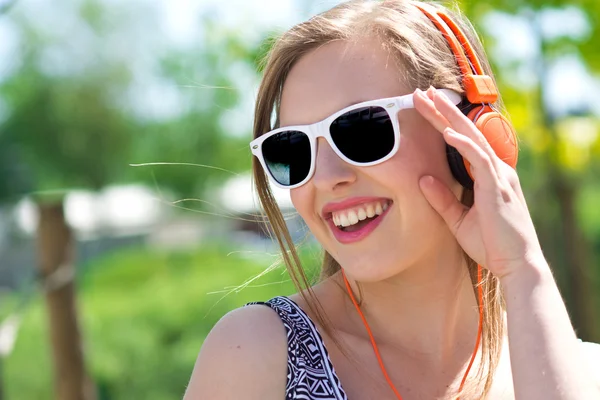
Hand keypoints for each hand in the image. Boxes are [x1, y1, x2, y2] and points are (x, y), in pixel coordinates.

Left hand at [413, 87, 544, 278]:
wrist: (515, 265)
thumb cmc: (491, 244)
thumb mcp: (457, 220)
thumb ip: (441, 199)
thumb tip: (422, 180)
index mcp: (487, 176)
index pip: (462, 141)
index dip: (442, 122)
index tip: (424, 106)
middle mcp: (495, 170)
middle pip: (466, 132)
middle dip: (442, 111)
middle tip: (421, 92)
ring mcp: (498, 175)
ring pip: (472, 137)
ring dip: (450, 117)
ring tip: (430, 99)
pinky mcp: (498, 186)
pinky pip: (479, 159)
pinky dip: (463, 143)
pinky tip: (447, 131)